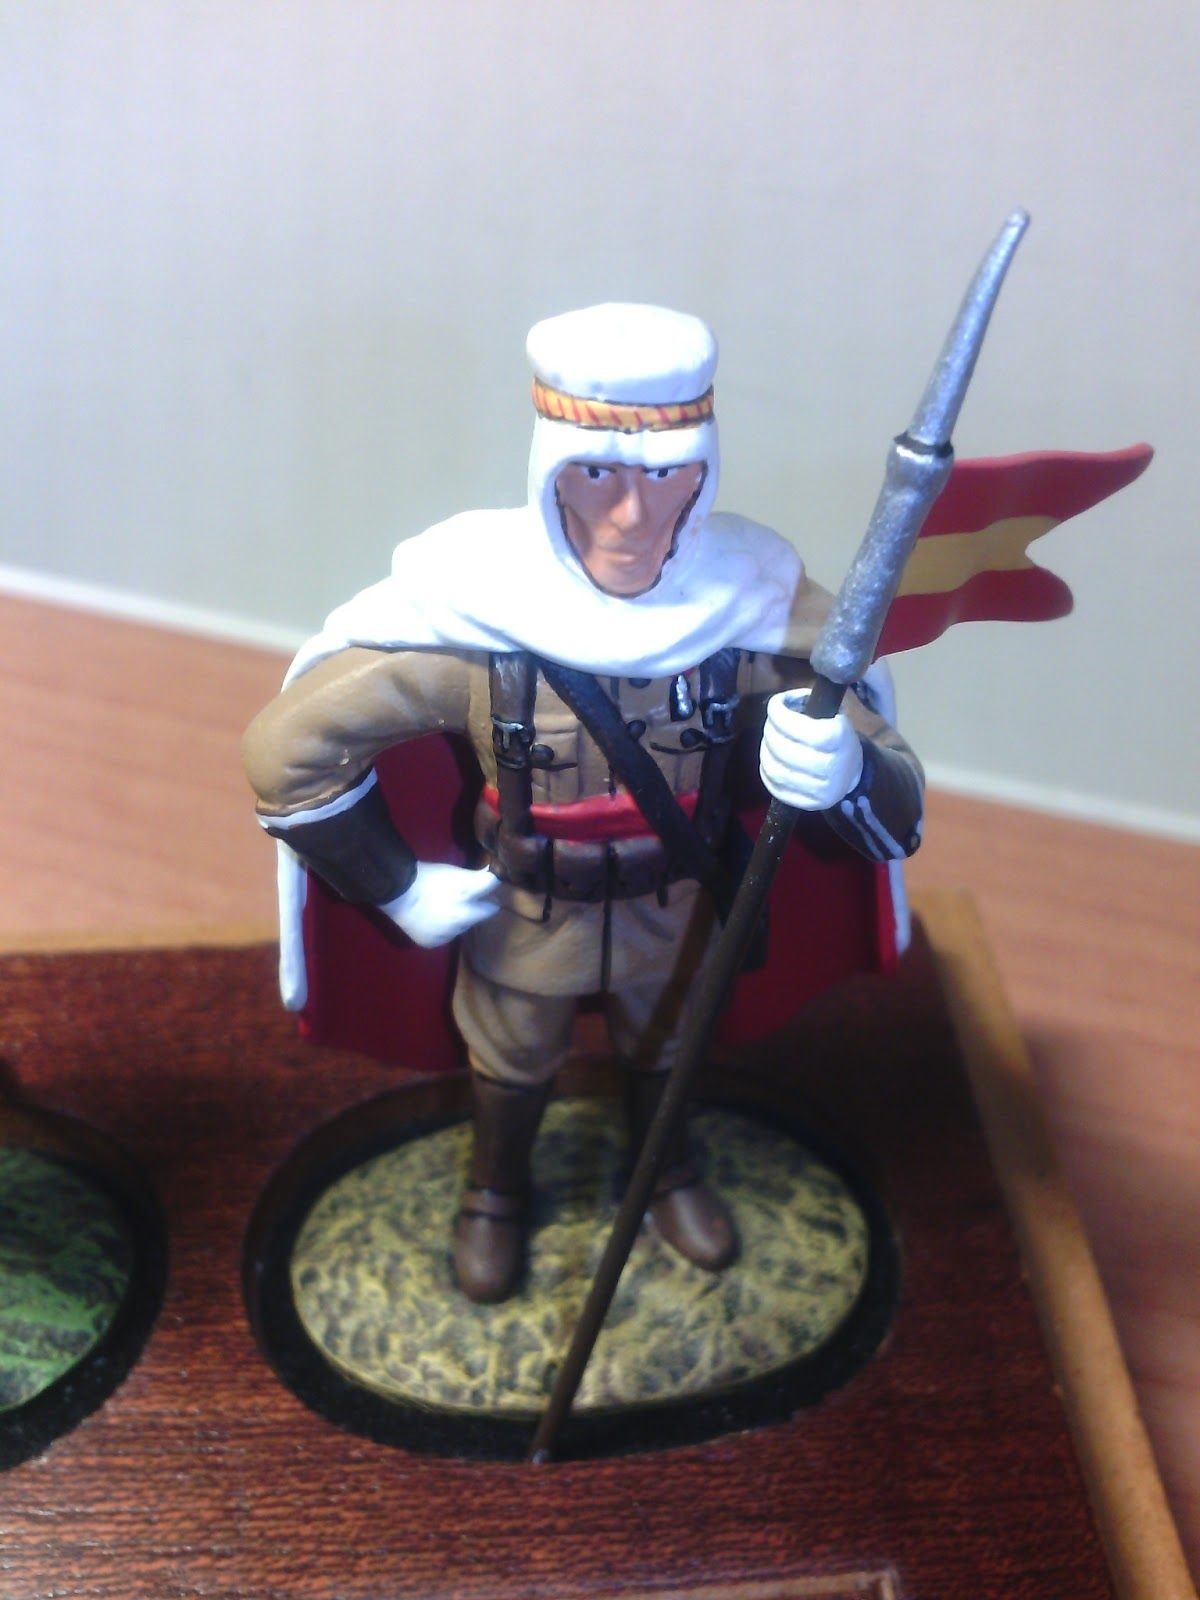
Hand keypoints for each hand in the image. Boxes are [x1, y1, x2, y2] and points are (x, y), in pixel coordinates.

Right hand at [378, 863, 500, 947]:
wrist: (395, 891)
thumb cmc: (429, 880)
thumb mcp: (457, 875)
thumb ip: (481, 880)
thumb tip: (497, 880)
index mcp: (464, 917)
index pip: (488, 911)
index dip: (491, 902)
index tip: (493, 897)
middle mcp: (454, 933)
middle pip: (470, 920)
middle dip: (470, 910)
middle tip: (466, 897)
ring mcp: (439, 939)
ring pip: (455, 929)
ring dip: (454, 919)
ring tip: (449, 905)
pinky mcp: (425, 942)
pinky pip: (440, 935)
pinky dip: (440, 927)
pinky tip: (436, 915)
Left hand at [760, 691, 863, 810]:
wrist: (852, 771)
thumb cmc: (837, 738)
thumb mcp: (833, 715)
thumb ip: (806, 706)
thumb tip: (779, 703)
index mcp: (839, 739)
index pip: (799, 727)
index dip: (779, 714)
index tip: (775, 704)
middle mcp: (832, 767)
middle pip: (784, 750)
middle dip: (769, 731)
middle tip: (770, 723)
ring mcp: (821, 790)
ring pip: (777, 770)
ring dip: (765, 751)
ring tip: (769, 741)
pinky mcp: (810, 805)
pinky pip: (776, 789)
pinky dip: (766, 771)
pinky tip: (770, 759)